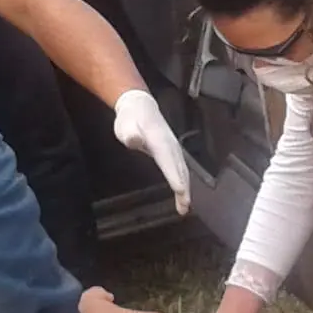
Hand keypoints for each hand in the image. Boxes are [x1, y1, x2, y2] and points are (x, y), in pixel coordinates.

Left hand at [110, 88, 189, 215]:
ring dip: (186, 188)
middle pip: (180, 169)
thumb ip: (130, 134)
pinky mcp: (172, 152)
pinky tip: (183, 192)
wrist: (140, 106)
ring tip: (185, 205)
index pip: (168, 160)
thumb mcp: (126, 125)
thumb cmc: (131, 118)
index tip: (180, 190)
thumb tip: (133, 139)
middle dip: (184, 188)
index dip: (174, 176)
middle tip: (184, 206)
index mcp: (159, 140)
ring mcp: (173, 148)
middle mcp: (170, 146)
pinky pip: (180, 168)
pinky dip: (184, 181)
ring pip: (183, 170)